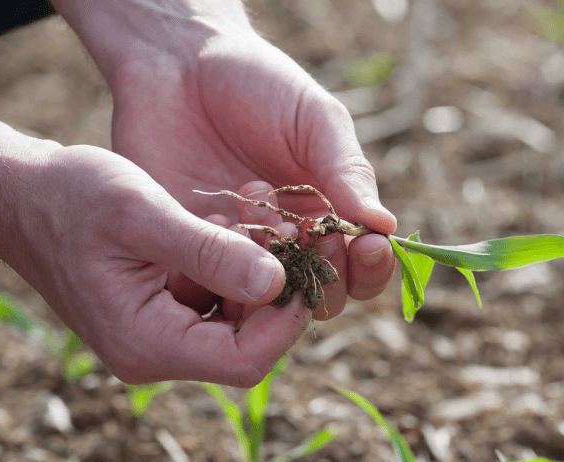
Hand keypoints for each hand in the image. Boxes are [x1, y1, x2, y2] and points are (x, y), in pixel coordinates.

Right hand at [0, 137, 309, 385]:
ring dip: (257, 274)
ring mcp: (158, 332)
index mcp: (147, 341)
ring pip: (236, 319)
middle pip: (247, 344)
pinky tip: (229, 227)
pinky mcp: (161, 310)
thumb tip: (275, 285)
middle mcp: (155, 349)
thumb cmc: (70, 198)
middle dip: (277, 292)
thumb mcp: (141, 216)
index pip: (245, 360)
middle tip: (293, 236)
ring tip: (260, 222)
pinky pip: (216, 299)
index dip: (286, 319)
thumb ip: (208, 253)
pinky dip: (233, 266)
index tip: (306, 263)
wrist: (25, 194)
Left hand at [108, 27, 397, 319]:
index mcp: (328, 212)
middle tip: (309, 232)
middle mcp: (286, 240)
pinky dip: (221, 261)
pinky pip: (211, 280)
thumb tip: (386, 224)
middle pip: (319, 292)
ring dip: (271, 267)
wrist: (178, 64)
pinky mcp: (192, 247)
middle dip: (324, 273)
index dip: (371, 265)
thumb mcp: (314, 118)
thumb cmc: (257, 83)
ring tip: (257, 205)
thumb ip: (347, 170)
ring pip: (266, 296)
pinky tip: (217, 216)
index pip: (361, 263)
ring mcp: (238, 248)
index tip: (369, 245)